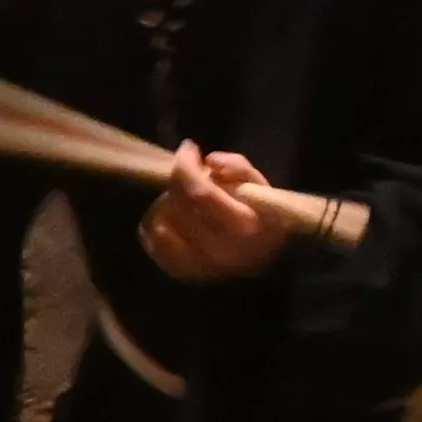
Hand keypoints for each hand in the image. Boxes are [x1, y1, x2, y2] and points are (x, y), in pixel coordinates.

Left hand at [136, 142, 286, 281]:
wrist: (267, 259)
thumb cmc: (264, 216)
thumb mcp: (261, 185)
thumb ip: (238, 167)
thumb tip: (209, 161)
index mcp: (242, 225)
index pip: (200, 193)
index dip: (186, 166)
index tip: (189, 149)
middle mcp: (218, 249)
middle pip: (179, 205)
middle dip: (178, 179)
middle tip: (188, 171)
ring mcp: (198, 265)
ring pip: (162, 223)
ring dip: (168, 203)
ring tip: (184, 198)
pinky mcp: (183, 272)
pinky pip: (154, 244)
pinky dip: (156, 226)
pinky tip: (172, 218)